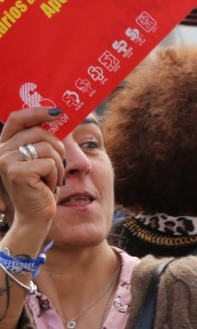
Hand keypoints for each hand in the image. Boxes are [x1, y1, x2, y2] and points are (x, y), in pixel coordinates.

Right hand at [0, 108, 66, 248]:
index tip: (58, 112)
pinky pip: (50, 162)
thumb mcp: (40, 160)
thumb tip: (58, 115)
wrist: (35, 217)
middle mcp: (0, 151)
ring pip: (48, 147)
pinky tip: (48, 187)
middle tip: (57, 167)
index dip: (38, 111)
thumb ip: (42, 140)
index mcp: (5, 146)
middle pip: (40, 132)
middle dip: (58, 149)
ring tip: (51, 179)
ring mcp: (6, 161)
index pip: (17, 118)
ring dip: (58, 165)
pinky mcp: (17, 172)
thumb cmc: (41, 189)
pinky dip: (56, 175)